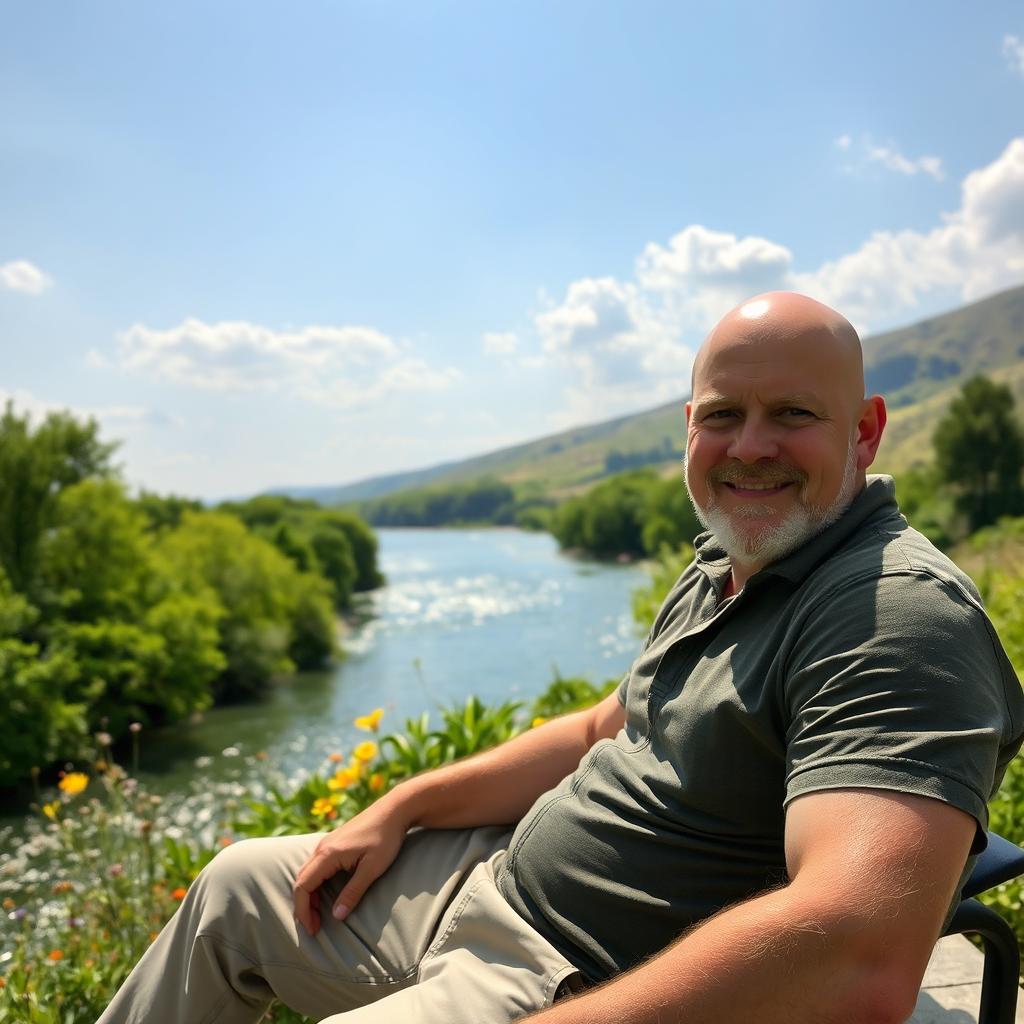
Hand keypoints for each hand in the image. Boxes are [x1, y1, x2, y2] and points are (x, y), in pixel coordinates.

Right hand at [292, 797, 409, 935]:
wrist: (394, 809)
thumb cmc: (386, 838)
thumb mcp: (372, 868)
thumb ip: (353, 892)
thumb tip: (337, 916)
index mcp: (328, 854)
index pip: (303, 886)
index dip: (303, 910)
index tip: (313, 929)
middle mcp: (322, 847)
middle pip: (300, 880)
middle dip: (304, 906)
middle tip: (315, 927)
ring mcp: (327, 843)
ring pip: (307, 873)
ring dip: (309, 895)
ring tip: (319, 915)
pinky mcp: (334, 842)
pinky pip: (316, 866)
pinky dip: (315, 884)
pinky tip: (325, 894)